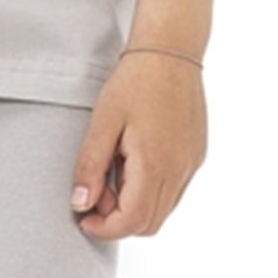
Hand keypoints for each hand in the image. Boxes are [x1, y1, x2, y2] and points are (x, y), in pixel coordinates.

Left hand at [69, 51, 207, 239]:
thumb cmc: (135, 80)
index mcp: (156, 165)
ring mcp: (191, 164)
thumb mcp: (103, 120)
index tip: (84, 219)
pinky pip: (174, 189)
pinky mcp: (196, 154)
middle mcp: (180, 171)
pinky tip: (133, 159)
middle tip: (96, 189)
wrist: (170, 49)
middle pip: (150, 222)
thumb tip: (81, 204)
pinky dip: (152, 189)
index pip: (132, 221)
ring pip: (164, 208)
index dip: (105, 228)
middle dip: (118, 218)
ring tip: (113, 167)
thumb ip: (91, 165)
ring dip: (135, 204)